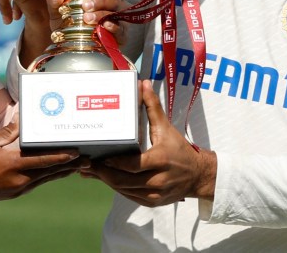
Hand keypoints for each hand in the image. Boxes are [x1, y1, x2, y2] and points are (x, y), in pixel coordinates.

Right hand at [0, 120, 85, 210]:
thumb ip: (8, 132)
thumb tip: (22, 121)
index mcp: (14, 164)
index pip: (44, 160)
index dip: (62, 157)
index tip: (76, 153)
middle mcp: (19, 178)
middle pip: (49, 172)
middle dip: (69, 166)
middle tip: (86, 161)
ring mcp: (17, 188)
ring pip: (44, 179)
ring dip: (60, 172)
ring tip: (75, 167)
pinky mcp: (14, 193)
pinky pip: (35, 183)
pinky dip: (46, 177)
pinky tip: (52, 173)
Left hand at [81, 80, 216, 206]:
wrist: (199, 176)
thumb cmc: (180, 149)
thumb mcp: (167, 128)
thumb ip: (153, 107)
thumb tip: (143, 84)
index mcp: (161, 160)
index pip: (133, 164)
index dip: (115, 163)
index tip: (101, 157)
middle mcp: (158, 180)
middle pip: (124, 180)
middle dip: (104, 174)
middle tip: (87, 165)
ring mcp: (155, 194)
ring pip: (125, 190)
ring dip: (107, 182)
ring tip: (90, 172)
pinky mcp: (153, 202)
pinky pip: (130, 197)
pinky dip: (117, 188)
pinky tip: (105, 180)